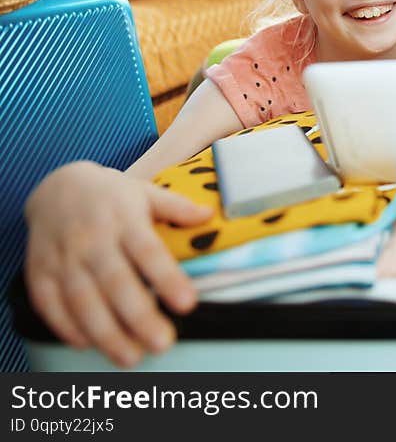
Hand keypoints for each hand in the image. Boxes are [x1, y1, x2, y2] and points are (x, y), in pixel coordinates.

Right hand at [24, 161, 212, 366]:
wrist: (56, 186)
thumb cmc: (112, 195)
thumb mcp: (146, 193)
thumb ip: (177, 208)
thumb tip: (209, 215)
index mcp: (125, 219)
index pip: (148, 251)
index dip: (167, 279)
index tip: (187, 304)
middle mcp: (93, 239)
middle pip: (115, 282)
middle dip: (138, 317)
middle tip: (162, 343)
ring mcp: (64, 257)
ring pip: (81, 299)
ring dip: (105, 332)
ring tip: (130, 357)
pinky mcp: (40, 271)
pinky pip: (49, 302)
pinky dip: (66, 326)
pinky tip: (87, 344)